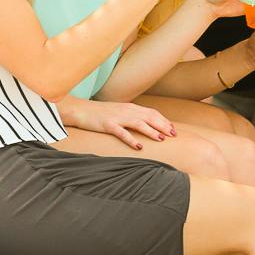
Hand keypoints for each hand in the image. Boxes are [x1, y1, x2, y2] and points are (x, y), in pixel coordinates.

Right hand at [59, 97, 174, 150]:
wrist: (81, 110)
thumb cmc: (101, 113)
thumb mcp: (120, 112)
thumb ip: (132, 116)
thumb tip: (146, 124)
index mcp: (131, 107)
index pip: (152, 113)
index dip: (164, 120)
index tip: (174, 129)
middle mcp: (127, 111)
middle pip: (150, 117)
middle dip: (163, 126)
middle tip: (174, 135)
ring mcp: (118, 118)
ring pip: (139, 123)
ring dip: (152, 131)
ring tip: (162, 139)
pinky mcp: (108, 125)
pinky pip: (122, 133)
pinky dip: (132, 140)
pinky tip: (139, 147)